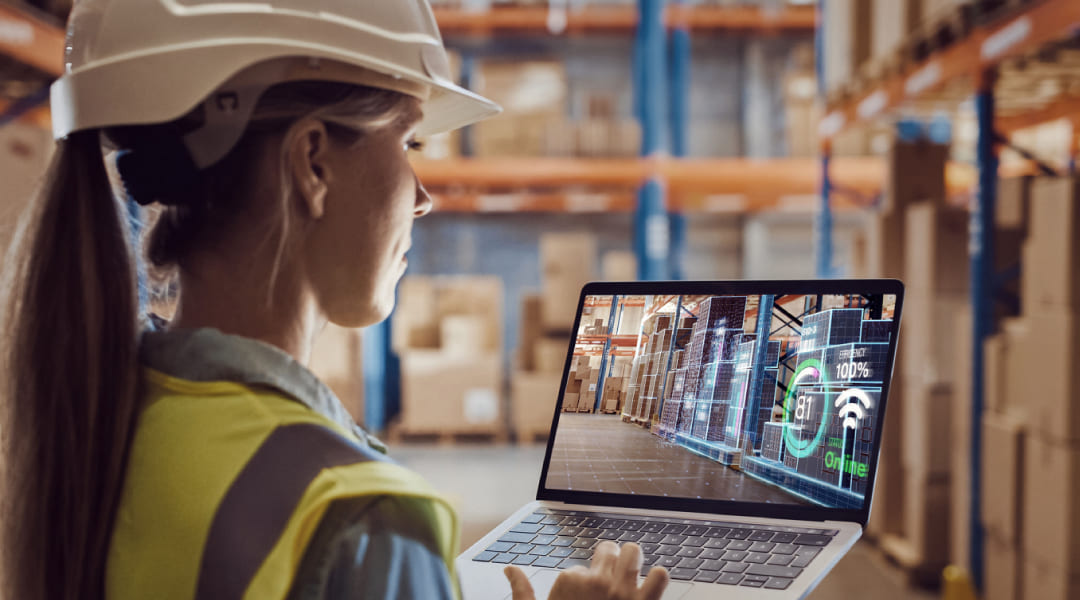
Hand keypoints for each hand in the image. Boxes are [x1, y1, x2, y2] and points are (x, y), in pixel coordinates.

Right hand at [504, 541, 668, 599]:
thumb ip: (522, 593)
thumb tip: (510, 570)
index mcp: (569, 581)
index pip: (580, 566)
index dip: (581, 581)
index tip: (581, 599)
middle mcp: (597, 581)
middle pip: (609, 548)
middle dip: (609, 560)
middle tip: (608, 580)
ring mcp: (623, 590)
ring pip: (634, 552)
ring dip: (633, 562)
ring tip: (630, 576)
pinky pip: (660, 576)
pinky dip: (658, 580)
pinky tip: (651, 587)